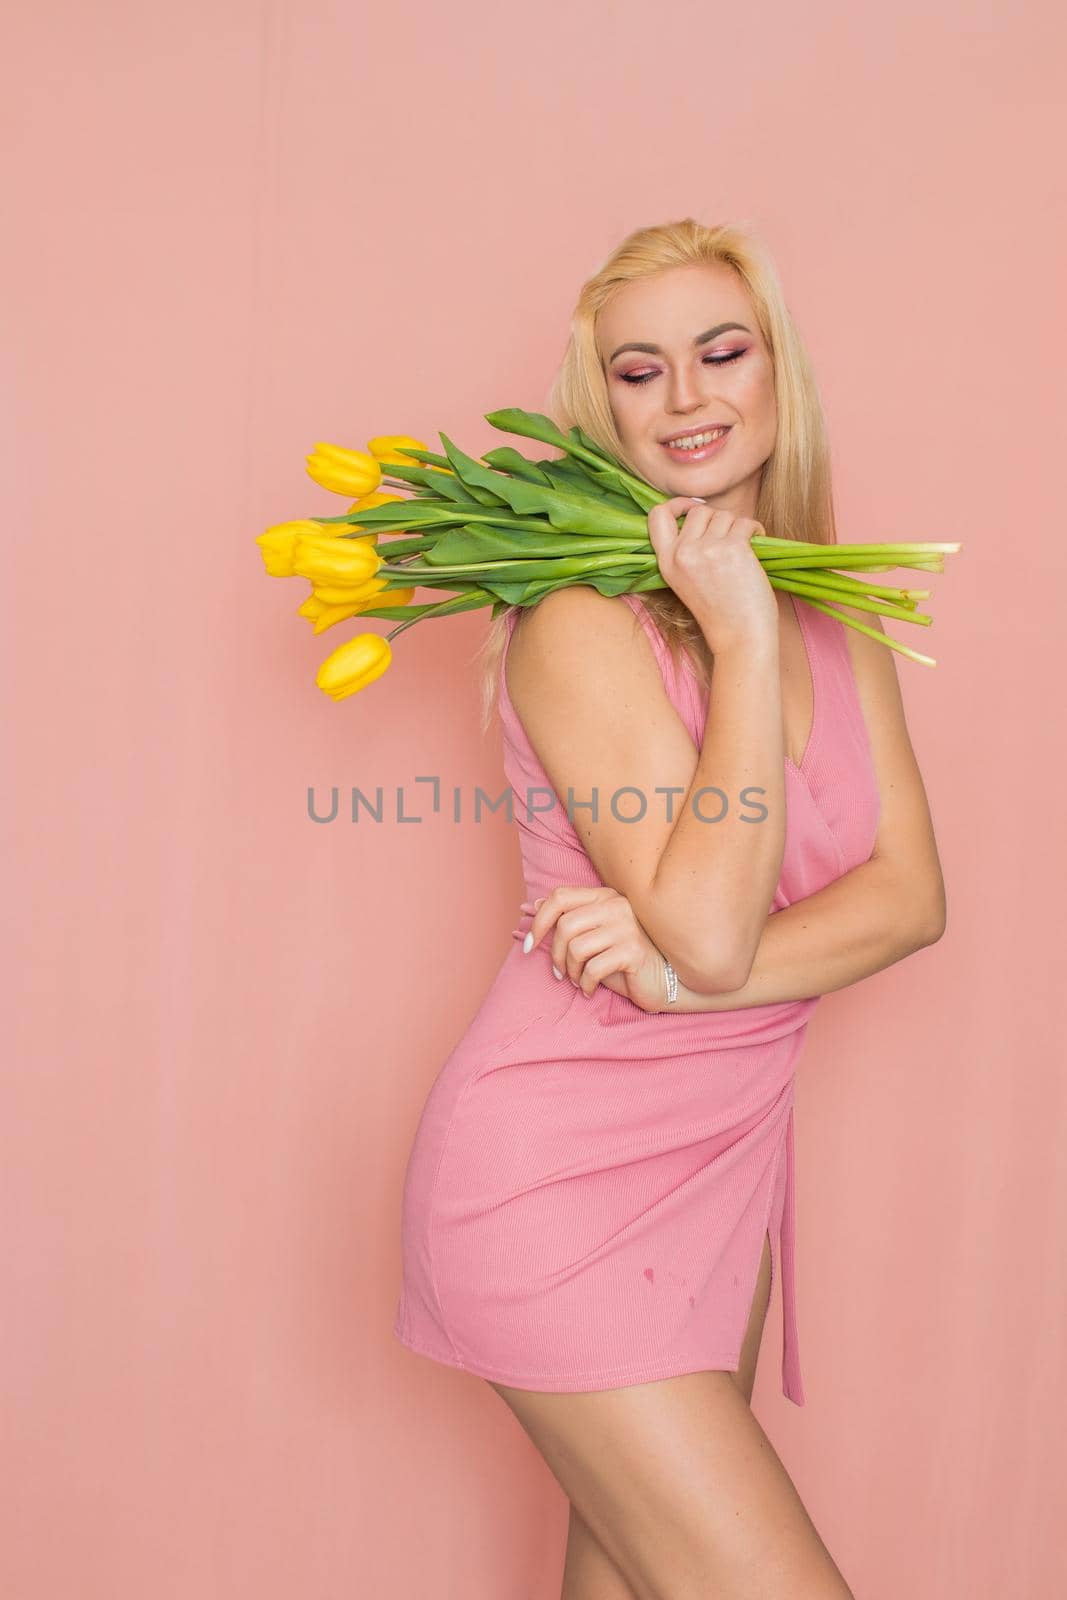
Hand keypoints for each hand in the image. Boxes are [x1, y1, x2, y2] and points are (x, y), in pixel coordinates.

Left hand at [520, 885, 669, 1013]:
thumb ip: (566, 919)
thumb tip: (530, 905)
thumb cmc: (625, 959)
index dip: (538, 921)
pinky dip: (586, 984)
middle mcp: (616, 905)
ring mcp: (626, 926)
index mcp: (604, 896)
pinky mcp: (633, 950)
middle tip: (559, 974)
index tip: (528, 944)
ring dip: (571, 972)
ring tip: (579, 981)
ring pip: (576, 948)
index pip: (560, 896)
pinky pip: (593, 968)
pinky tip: (590, 990)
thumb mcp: (593, 937)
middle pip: (565, 925)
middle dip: (554, 955)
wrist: (667, 980)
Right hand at [646, 495, 777, 652]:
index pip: (657, 515)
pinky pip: (745, 522)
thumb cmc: (720, 611)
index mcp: (666, 562)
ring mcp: (707, 550)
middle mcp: (682, 553)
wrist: (740, 637)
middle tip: (728, 538)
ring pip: (724, 515)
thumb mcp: (686, 581)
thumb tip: (700, 513)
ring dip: (737, 527)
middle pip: (699, 511)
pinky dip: (755, 530)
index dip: (675, 504)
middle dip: (717, 519)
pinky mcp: (733, 548)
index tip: (691, 508)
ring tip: (744, 547)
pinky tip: (757, 545)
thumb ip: (685, 551)